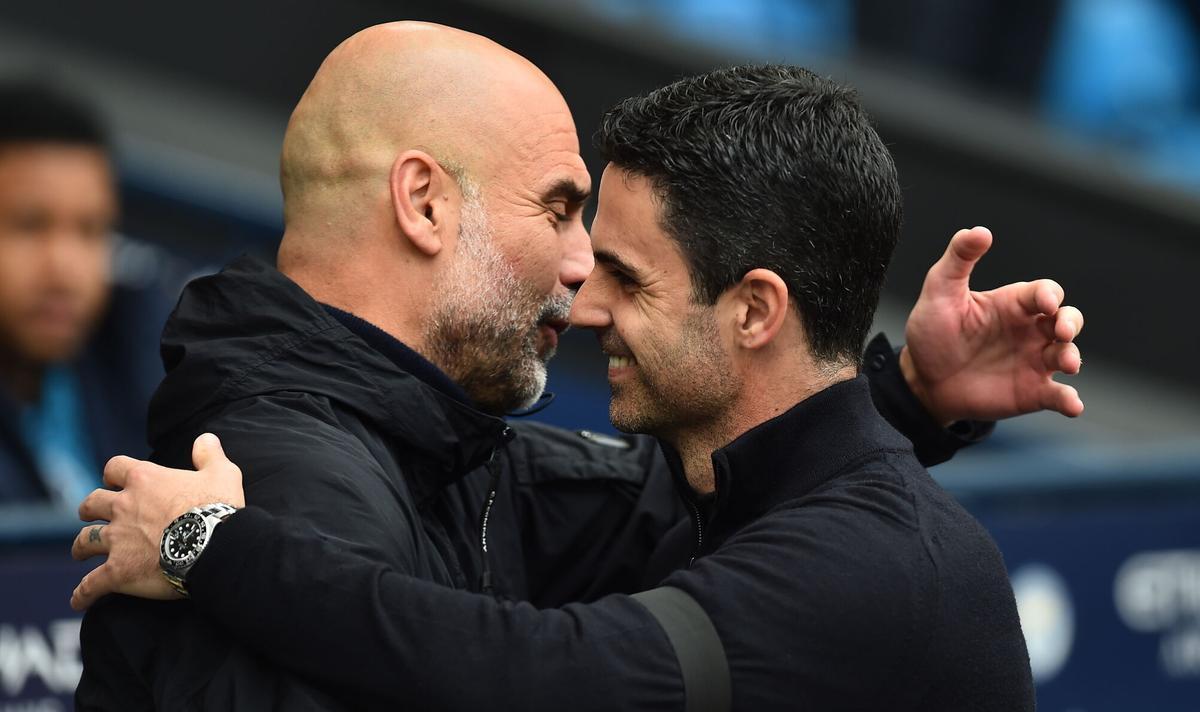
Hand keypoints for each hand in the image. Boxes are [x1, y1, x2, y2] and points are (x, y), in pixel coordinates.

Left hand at [70, 433, 244, 610]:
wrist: (213, 547)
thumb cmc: (217, 508)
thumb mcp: (222, 473)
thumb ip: (209, 455)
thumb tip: (206, 439)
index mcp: (145, 481)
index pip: (116, 467)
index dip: (114, 474)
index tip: (114, 480)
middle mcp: (123, 507)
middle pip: (92, 503)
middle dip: (89, 509)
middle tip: (91, 515)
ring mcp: (117, 540)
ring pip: (85, 540)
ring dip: (80, 546)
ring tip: (79, 553)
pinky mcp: (118, 571)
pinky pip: (91, 584)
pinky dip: (83, 593)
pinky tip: (79, 600)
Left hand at [901, 226, 1084, 425]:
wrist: (922, 379)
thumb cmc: (933, 331)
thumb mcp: (940, 291)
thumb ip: (958, 260)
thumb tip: (979, 230)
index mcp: (1013, 304)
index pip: (1043, 292)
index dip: (1049, 295)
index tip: (1043, 302)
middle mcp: (1030, 330)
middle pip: (1067, 318)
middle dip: (1071, 322)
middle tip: (1061, 330)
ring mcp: (1033, 361)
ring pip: (1068, 354)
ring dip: (1073, 356)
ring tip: (1067, 363)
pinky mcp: (1031, 392)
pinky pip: (1058, 395)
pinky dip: (1070, 400)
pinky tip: (1073, 405)